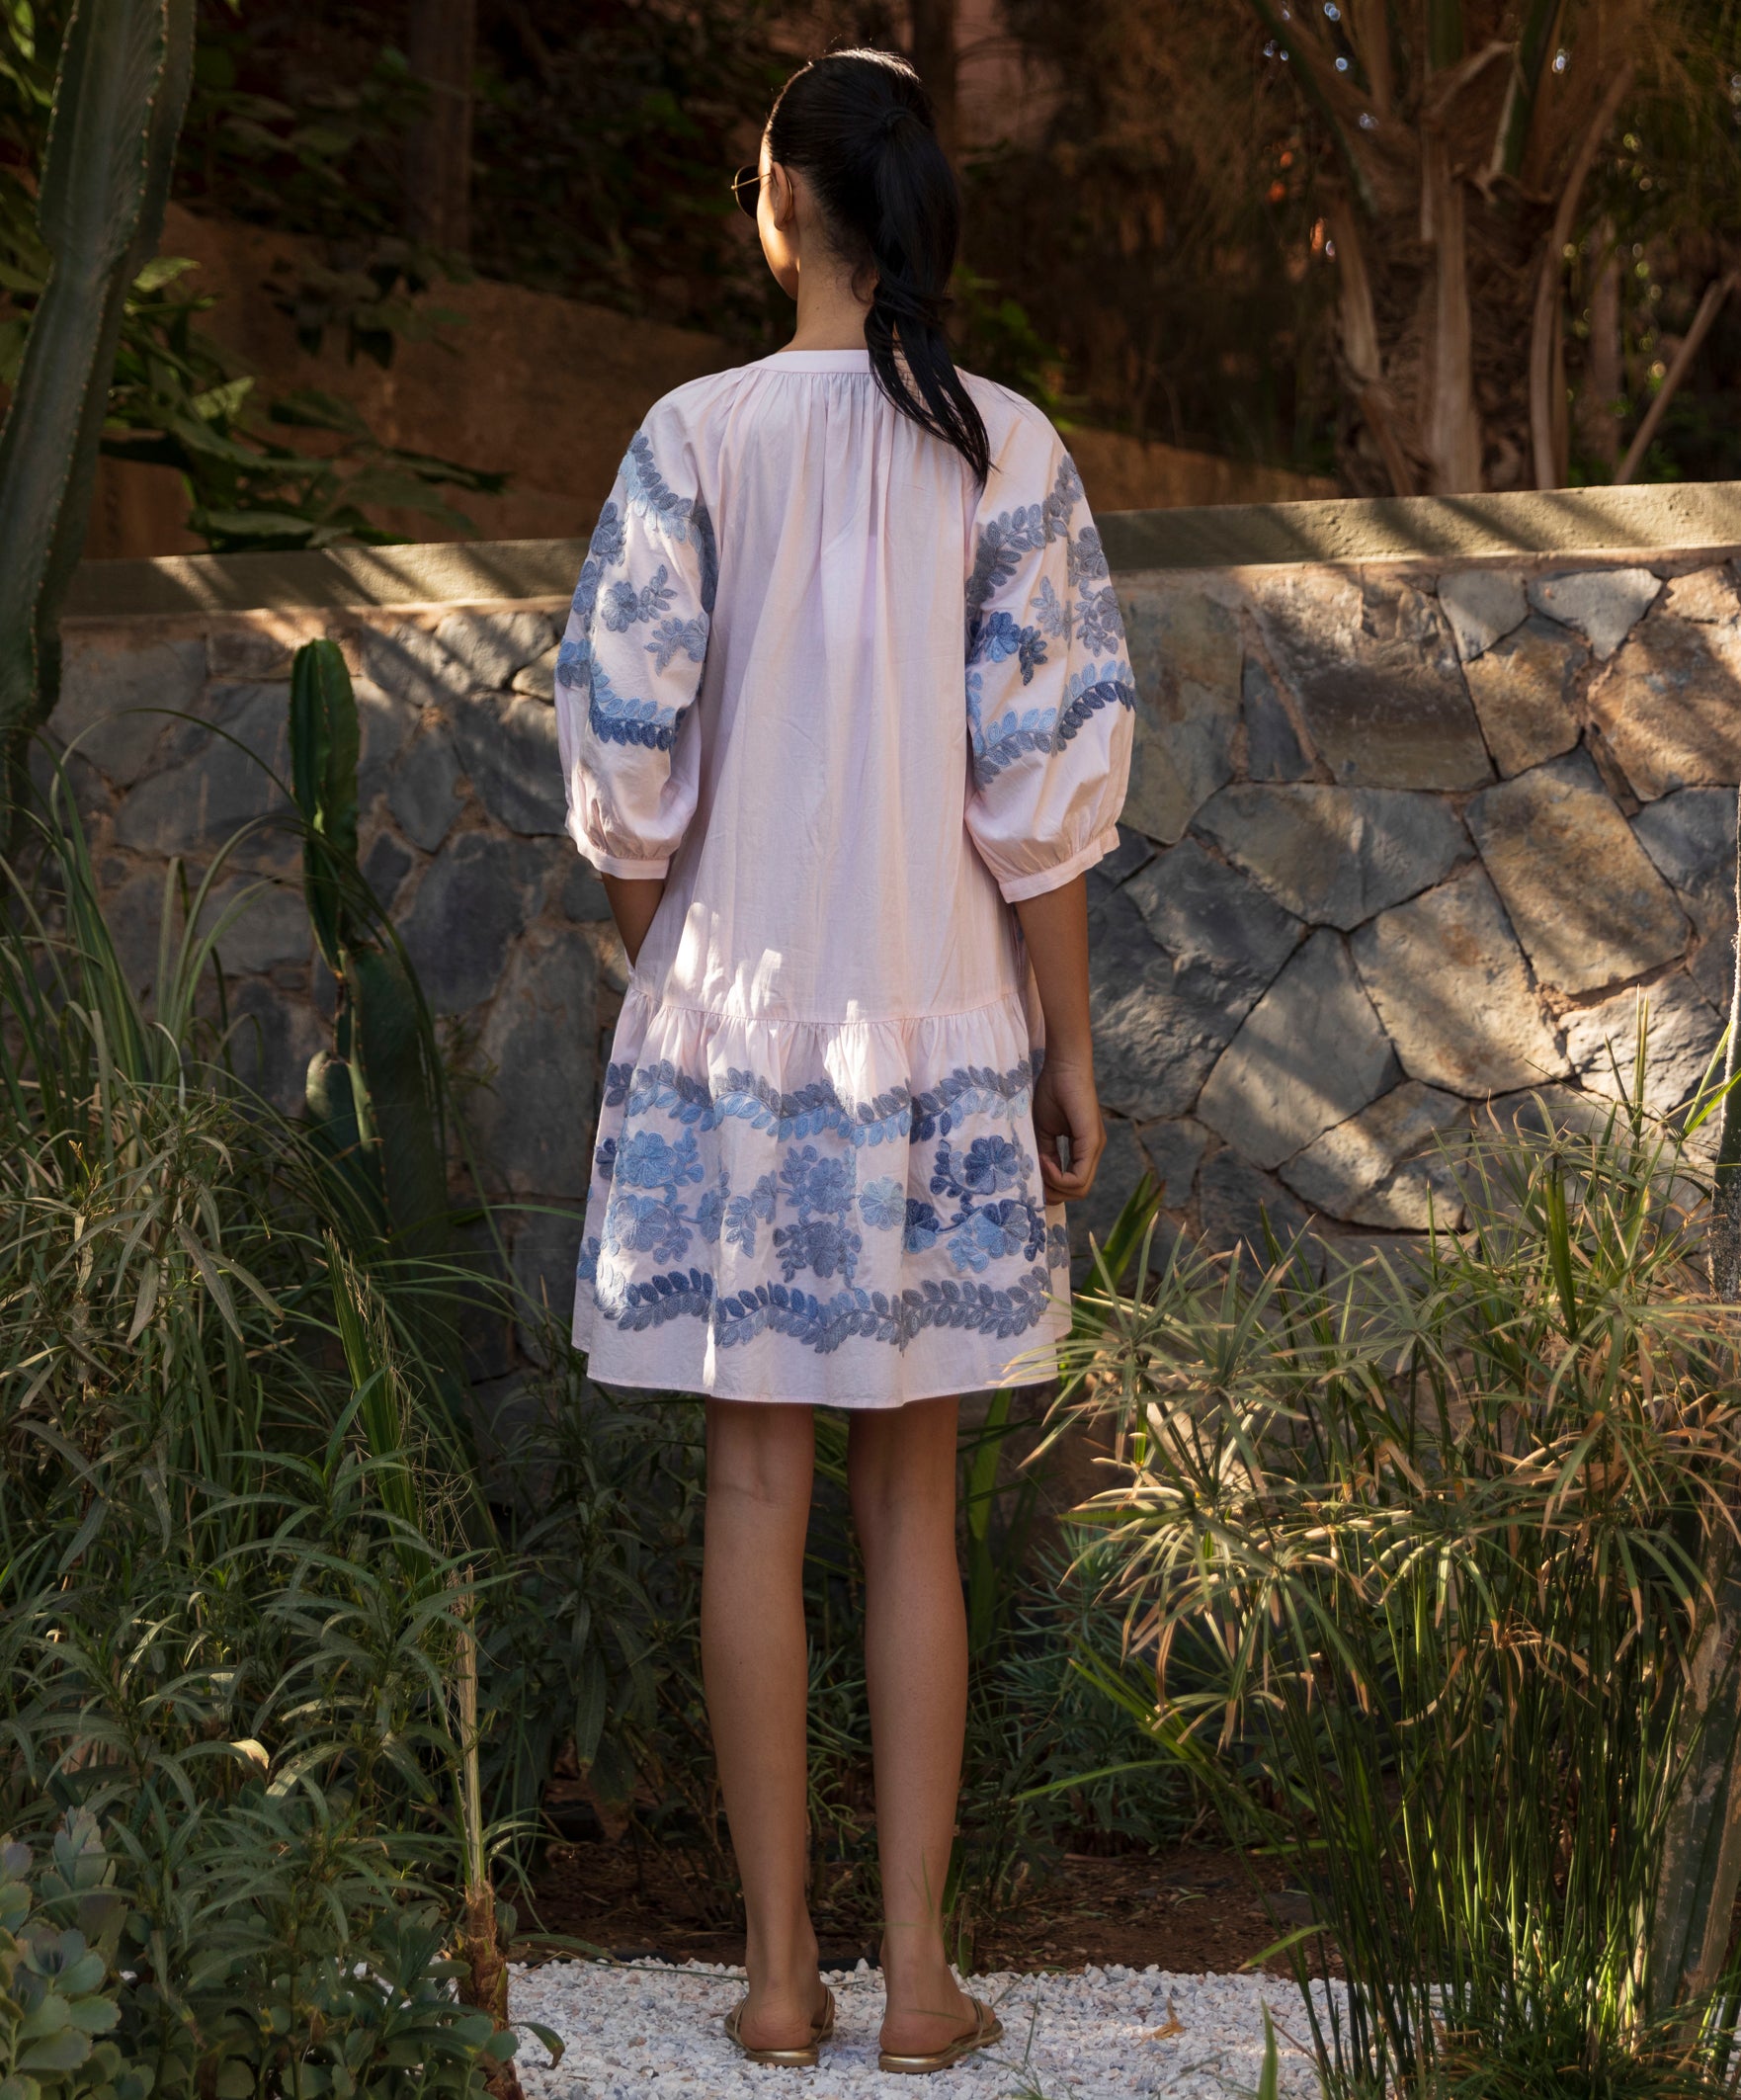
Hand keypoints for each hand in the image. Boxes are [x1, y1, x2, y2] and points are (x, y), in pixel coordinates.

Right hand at [1030, 1055, 1104, 1202]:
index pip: (1071, 1183)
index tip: (1032, 1172)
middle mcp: (1092, 1152)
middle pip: (1077, 1192)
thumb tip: (1037, 1176)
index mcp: (1083, 1149)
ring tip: (1037, 1167)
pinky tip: (1044, 1161)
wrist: (1063, 1065)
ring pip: (1079, 1189)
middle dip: (1052, 1193)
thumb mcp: (1043, 1129)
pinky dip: (1058, 1176)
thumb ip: (1044, 1153)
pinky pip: (1078, 1177)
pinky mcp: (1092, 1142)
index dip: (1050, 1185)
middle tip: (1033, 1179)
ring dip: (1053, 1185)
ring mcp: (1095, 1148)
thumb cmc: (1052, 1090)